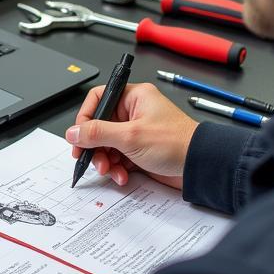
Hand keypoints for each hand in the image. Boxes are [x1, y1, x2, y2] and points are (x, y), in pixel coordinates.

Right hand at [64, 82, 198, 188]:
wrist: (199, 166)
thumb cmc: (177, 143)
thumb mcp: (130, 136)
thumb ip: (97, 133)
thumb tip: (73, 132)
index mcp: (133, 97)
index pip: (98, 99)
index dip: (85, 117)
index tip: (79, 135)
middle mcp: (133, 113)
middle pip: (99, 126)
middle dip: (94, 146)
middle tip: (89, 158)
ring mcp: (136, 132)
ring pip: (106, 145)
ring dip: (104, 160)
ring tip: (109, 170)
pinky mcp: (138, 150)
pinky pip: (117, 158)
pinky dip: (116, 168)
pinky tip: (121, 175)